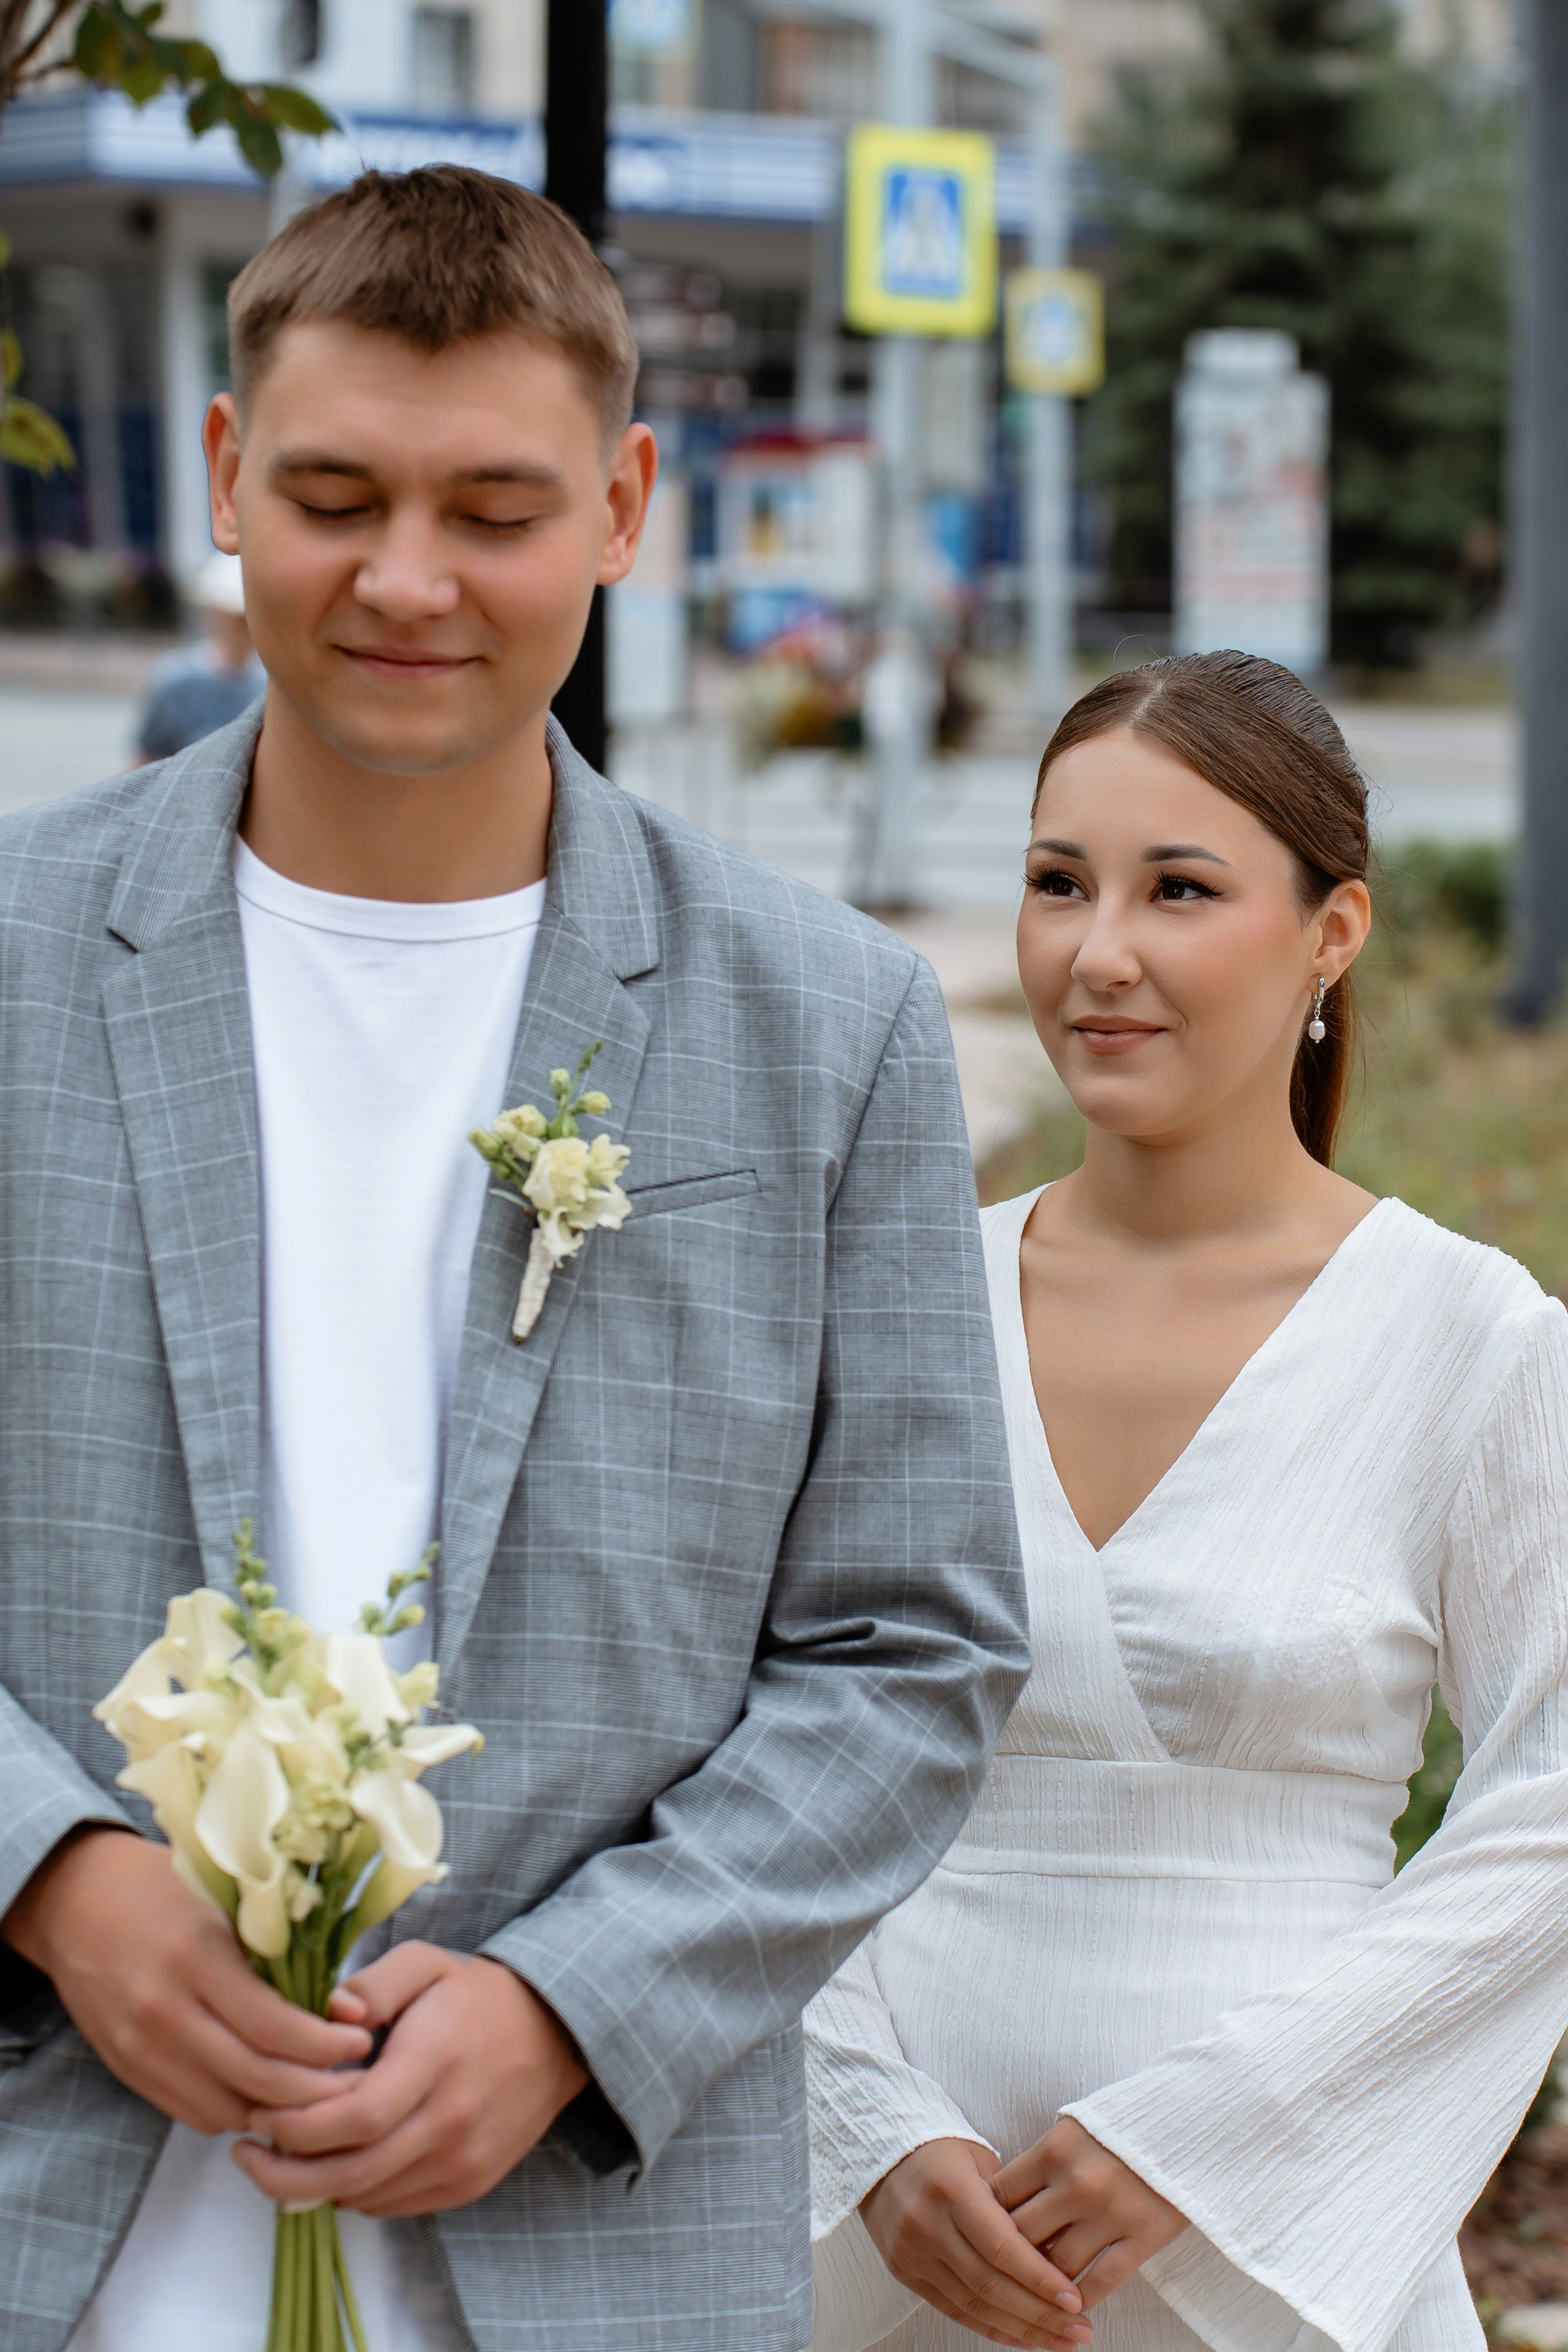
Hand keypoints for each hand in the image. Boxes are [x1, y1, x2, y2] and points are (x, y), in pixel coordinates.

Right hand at [0, 1828, 371, 2132]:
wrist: (72, 1900)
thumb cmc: (161, 1887)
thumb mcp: (224, 1901)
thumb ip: (280, 1954)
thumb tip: (349, 2006)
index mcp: (195, 1958)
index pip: (273, 2028)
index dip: (326, 2046)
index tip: (361, 2042)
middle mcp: (163, 2012)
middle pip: (254, 2079)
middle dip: (315, 2090)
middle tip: (354, 2080)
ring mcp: (139, 2048)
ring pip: (225, 2108)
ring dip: (277, 2109)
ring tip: (319, 2091)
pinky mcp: (126, 2069)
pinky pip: (192, 2113)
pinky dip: (236, 2111)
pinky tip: (266, 2093)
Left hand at [235, 1940, 588, 2218]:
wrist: (555, 2035)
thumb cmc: (476, 1995)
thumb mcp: (426, 1963)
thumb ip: (374, 1983)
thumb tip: (331, 2013)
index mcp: (434, 2061)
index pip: (352, 2118)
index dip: (294, 2126)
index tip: (258, 2112)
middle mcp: (450, 2122)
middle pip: (350, 2172)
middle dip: (283, 2173)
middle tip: (246, 2153)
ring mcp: (462, 2161)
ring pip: (366, 2195)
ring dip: (314, 2184)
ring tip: (284, 2154)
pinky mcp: (468, 2184)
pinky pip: (393, 2204)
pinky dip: (355, 2190)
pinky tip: (336, 2161)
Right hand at [860, 2138, 1091, 2350]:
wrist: (884, 2155)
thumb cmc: (944, 2154)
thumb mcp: (982, 2162)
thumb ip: (1013, 2206)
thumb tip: (1058, 2256)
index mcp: (951, 2189)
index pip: (1001, 2247)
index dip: (1040, 2279)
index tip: (1075, 2299)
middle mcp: (927, 2224)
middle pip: (990, 2284)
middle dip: (1040, 2313)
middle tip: (1079, 2329)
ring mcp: (912, 2252)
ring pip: (974, 2306)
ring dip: (1022, 2329)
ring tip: (1062, 2341)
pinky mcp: (905, 2272)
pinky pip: (954, 2310)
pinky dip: (992, 2328)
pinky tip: (1025, 2338)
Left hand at [992, 2117, 1185, 2310]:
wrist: (1190, 2121)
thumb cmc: (1123, 2124)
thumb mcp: (1074, 2129)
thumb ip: (1042, 2164)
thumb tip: (1005, 2207)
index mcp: (1055, 2148)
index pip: (1001, 2195)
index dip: (986, 2218)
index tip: (982, 2232)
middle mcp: (1078, 2182)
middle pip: (1022, 2235)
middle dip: (1008, 2254)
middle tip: (1002, 2269)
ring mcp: (1111, 2213)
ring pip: (1057, 2266)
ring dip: (1043, 2281)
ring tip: (1035, 2289)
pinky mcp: (1143, 2236)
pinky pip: (1101, 2282)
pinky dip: (1080, 2299)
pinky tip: (1072, 2305)